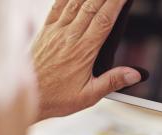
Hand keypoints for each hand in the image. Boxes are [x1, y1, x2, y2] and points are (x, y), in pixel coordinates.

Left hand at [33, 0, 142, 119]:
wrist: (27, 96)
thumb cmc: (56, 97)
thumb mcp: (89, 95)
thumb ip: (113, 81)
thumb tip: (134, 74)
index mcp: (83, 51)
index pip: (104, 19)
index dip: (116, 3)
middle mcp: (69, 36)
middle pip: (92, 6)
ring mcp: (56, 31)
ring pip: (75, 3)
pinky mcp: (45, 31)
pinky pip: (57, 7)